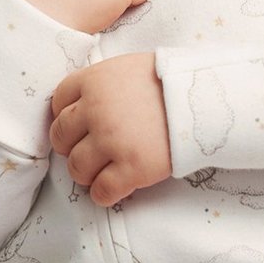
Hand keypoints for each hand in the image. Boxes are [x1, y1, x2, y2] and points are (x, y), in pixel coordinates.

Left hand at [49, 53, 171, 205]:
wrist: (205, 99)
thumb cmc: (172, 81)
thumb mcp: (130, 67)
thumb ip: (104, 84)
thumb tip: (86, 104)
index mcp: (94, 81)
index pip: (58, 103)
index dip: (66, 117)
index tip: (77, 128)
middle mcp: (96, 110)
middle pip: (61, 137)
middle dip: (71, 147)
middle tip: (88, 153)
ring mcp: (112, 141)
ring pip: (77, 168)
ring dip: (85, 174)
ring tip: (101, 173)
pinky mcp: (132, 168)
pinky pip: (102, 191)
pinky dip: (102, 195)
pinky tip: (113, 190)